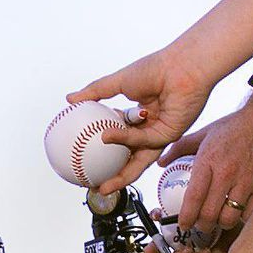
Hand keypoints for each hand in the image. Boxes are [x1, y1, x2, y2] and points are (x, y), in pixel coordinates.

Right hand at [68, 49, 214, 194]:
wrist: (182, 66)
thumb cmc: (155, 69)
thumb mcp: (118, 82)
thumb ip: (94, 93)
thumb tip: (69, 99)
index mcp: (140, 116)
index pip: (120, 138)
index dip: (104, 150)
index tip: (86, 160)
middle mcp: (150, 128)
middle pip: (129, 158)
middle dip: (113, 176)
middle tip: (94, 187)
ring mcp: (160, 134)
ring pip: (138, 160)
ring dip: (121, 175)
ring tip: (103, 186)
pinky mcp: (169, 135)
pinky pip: (142, 141)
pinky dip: (124, 139)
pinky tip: (106, 137)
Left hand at [161, 99, 252, 233]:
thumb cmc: (233, 128)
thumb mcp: (202, 134)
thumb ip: (179, 148)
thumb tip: (161, 163)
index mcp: (208, 160)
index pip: (194, 196)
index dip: (186, 216)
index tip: (183, 224)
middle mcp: (226, 173)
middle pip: (210, 213)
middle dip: (202, 225)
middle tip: (199, 225)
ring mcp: (245, 181)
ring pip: (230, 217)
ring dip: (221, 224)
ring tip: (218, 220)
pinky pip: (250, 213)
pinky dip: (241, 218)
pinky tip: (237, 213)